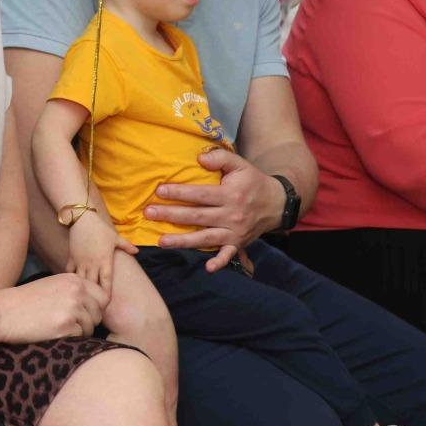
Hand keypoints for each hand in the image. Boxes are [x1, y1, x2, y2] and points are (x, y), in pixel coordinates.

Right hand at [0, 274, 105, 342]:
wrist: (2, 312)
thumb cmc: (25, 302)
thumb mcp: (52, 285)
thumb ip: (74, 291)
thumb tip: (96, 306)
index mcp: (74, 280)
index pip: (103, 297)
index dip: (95, 309)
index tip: (84, 315)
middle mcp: (76, 291)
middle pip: (98, 314)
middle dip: (87, 322)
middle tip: (67, 324)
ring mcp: (72, 308)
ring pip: (90, 328)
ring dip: (77, 332)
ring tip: (56, 327)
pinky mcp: (65, 326)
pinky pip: (79, 338)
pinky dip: (68, 339)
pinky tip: (51, 333)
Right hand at [67, 212, 132, 298]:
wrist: (82, 219)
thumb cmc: (100, 229)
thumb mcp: (116, 237)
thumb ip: (126, 246)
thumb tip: (137, 251)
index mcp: (105, 261)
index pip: (106, 282)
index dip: (106, 294)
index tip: (107, 303)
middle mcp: (92, 264)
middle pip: (92, 286)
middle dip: (93, 296)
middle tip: (94, 306)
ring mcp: (81, 262)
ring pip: (80, 281)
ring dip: (82, 290)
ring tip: (82, 299)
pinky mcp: (71, 258)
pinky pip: (69, 272)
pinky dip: (70, 279)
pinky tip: (70, 285)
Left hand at [144, 148, 277, 270]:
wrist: (277, 203)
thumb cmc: (252, 181)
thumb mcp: (240, 164)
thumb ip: (221, 158)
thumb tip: (199, 158)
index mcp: (230, 194)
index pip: (200, 195)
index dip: (179, 193)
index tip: (159, 191)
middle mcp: (231, 215)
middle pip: (197, 216)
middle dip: (171, 215)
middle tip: (149, 214)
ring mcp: (234, 232)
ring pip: (205, 238)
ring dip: (183, 241)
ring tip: (161, 242)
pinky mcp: (238, 243)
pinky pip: (228, 255)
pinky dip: (220, 262)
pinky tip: (208, 268)